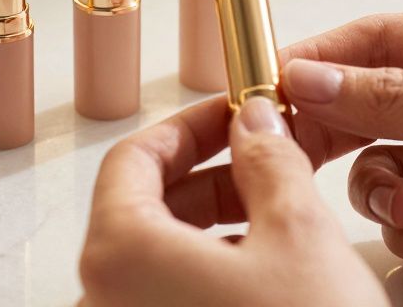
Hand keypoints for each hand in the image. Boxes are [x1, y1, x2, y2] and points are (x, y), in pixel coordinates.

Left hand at [79, 95, 385, 306]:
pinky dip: (210, 274)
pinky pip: (169, 301)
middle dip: (209, 175)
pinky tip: (267, 275)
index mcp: (118, 254)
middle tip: (265, 157)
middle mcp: (103, 301)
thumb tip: (256, 124)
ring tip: (279, 214)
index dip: (190, 126)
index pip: (132, 158)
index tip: (234, 114)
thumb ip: (268, 161)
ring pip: (159, 259)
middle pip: (142, 209)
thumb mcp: (299, 233)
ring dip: (215, 225)